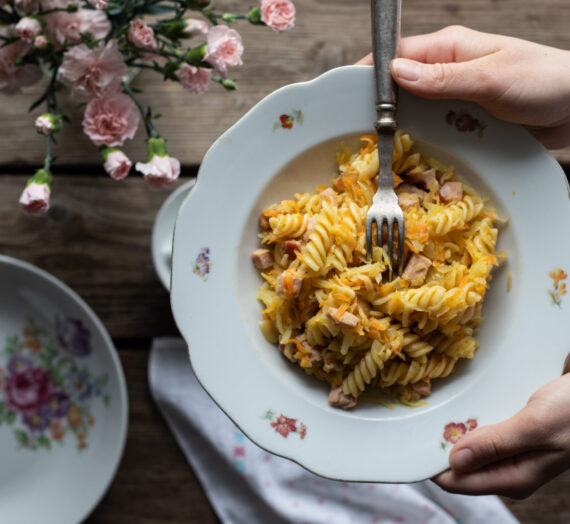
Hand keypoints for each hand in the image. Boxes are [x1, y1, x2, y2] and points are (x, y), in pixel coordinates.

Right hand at [357, 26, 569, 148]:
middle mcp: (447, 70)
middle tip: (361, 132)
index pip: (396, 55)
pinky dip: (422, 139)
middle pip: (400, 86)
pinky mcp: (465, 119)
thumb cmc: (542, 81)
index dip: (369, 74)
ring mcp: (455, 96)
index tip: (346, 98)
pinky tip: (412, 155)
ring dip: (401, 127)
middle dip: (380, 106)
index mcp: (449, 47)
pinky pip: (434, 127)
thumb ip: (443, 77)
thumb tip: (395, 73)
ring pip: (415, 110)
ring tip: (381, 149)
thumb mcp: (490, 77)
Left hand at [433, 365, 569, 498]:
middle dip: (440, 445)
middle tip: (423, 418)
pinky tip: (461, 405)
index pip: (457, 482)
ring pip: (467, 447)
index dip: (432, 464)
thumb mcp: (533, 427)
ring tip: (438, 409)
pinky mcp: (510, 435)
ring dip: (453, 430)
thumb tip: (454, 462)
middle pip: (458, 465)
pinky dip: (467, 420)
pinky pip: (479, 431)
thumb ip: (494, 444)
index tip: (412, 440)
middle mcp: (507, 470)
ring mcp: (508, 453)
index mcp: (512, 478)